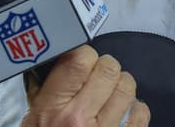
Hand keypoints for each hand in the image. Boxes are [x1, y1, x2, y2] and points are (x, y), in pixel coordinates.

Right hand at [20, 45, 148, 126]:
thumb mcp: (32, 118)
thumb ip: (45, 89)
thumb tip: (61, 58)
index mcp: (53, 109)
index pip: (80, 59)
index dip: (84, 55)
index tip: (81, 63)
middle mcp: (80, 119)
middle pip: (109, 68)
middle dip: (105, 70)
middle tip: (97, 79)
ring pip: (128, 87)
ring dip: (121, 87)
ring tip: (110, 96)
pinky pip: (141, 113)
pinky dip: (135, 109)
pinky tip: (121, 114)